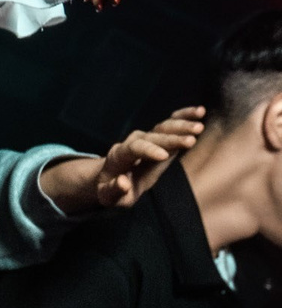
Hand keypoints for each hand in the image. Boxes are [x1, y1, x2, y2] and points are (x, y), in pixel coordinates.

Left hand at [38, 108, 204, 214]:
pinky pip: (171, 124)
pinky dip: (184, 116)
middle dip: (171, 138)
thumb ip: (113, 190)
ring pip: (163, 127)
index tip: (164, 156)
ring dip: (181, 125)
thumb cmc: (110, 190)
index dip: (148, 150)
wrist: (110, 176)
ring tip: (200, 126)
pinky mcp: (159, 138)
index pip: (134, 149)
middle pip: (153, 136)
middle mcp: (133, 142)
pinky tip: (199, 111)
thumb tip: (123, 183)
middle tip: (191, 140)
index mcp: (119, 156)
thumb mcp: (107, 196)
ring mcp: (146, 138)